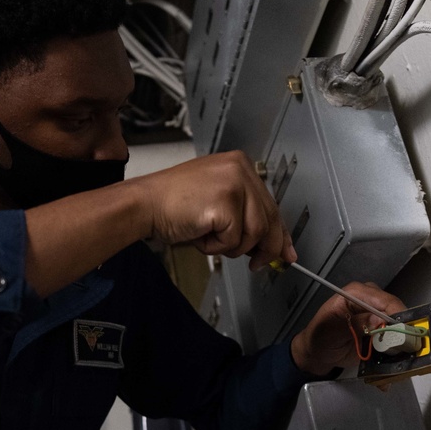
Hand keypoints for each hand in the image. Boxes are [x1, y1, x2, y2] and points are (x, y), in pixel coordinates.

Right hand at [131, 151, 295, 269]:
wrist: (144, 204)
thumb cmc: (173, 205)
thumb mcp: (217, 202)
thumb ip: (245, 216)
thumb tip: (273, 246)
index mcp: (240, 165)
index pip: (271, 205)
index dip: (280, 233)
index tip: (286, 251)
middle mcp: (241, 169)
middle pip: (270, 220)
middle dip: (265, 248)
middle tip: (258, 264)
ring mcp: (234, 184)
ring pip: (254, 233)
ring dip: (231, 246)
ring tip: (208, 235)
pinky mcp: (225, 202)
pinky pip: (234, 240)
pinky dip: (215, 246)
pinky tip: (199, 232)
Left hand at [290, 282, 405, 375]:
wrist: (318, 352)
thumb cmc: (320, 337)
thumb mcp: (331, 329)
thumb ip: (355, 323)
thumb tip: (379, 320)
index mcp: (357, 293)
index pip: (384, 300)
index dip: (397, 315)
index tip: (405, 333)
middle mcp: (371, 301)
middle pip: (397, 312)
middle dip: (402, 331)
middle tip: (404, 350)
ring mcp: (378, 316)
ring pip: (399, 326)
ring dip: (401, 343)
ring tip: (400, 359)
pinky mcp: (381, 330)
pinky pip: (395, 338)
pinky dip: (396, 351)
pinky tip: (393, 363)